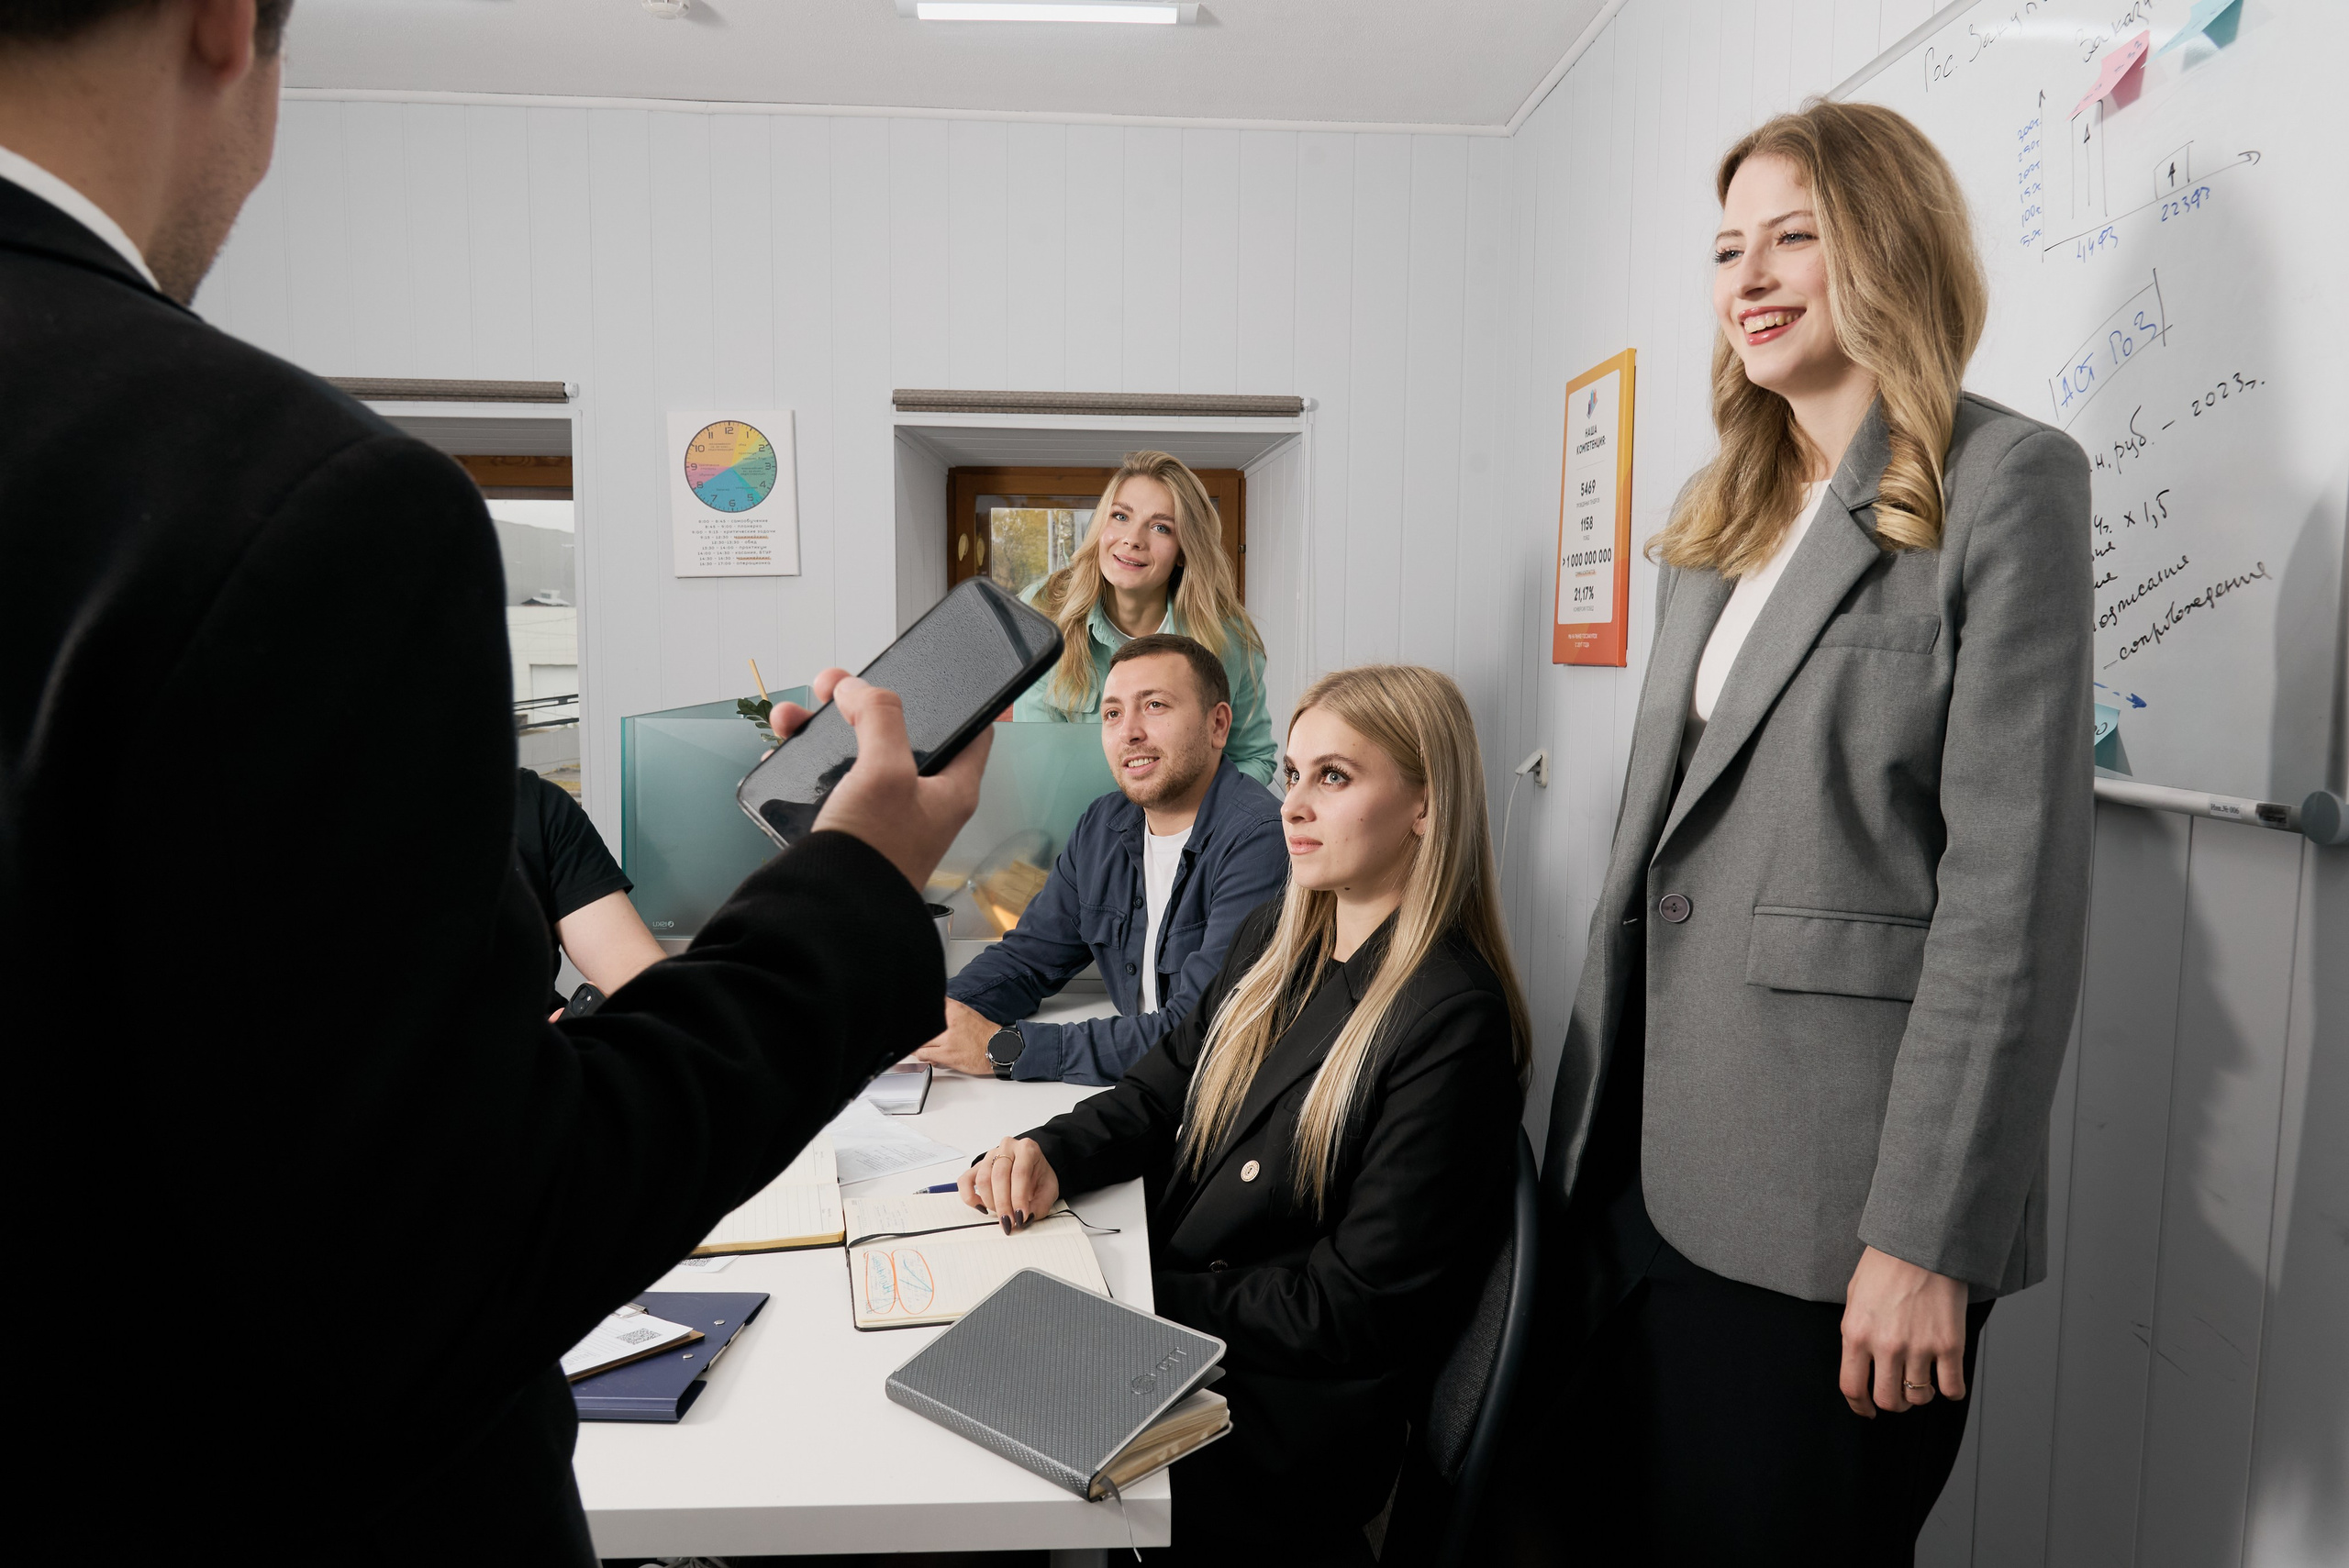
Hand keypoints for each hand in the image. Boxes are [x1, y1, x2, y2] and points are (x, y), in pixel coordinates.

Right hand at [769, 668, 989, 891]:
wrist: (830, 912)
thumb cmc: (873, 853)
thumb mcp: (885, 769)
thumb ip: (879, 716)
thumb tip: (857, 689)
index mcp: (952, 788)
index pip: (970, 730)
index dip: (951, 700)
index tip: (921, 676)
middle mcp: (923, 801)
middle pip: (897, 734)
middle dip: (860, 706)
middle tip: (830, 688)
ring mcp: (885, 815)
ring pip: (856, 754)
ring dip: (823, 730)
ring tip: (791, 719)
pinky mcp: (851, 827)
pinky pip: (832, 782)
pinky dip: (809, 763)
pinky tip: (785, 753)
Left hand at [915, 998, 999, 1075]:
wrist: (997, 1048)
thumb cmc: (983, 1033)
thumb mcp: (965, 1012)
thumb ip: (947, 1008)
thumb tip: (933, 1007)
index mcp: (954, 1010)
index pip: (928, 1006)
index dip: (917, 1012)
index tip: (909, 1016)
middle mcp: (949, 1023)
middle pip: (921, 1024)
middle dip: (915, 1030)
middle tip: (913, 1032)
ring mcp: (947, 1039)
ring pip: (919, 1041)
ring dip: (916, 1044)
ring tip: (918, 1045)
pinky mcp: (946, 1055)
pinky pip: (924, 1054)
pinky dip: (921, 1055)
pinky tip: (925, 1054)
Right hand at [958, 1136, 1059, 1232]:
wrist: (1033, 1166)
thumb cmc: (1039, 1176)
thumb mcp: (1049, 1190)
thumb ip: (1040, 1205)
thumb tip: (1026, 1218)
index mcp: (1027, 1149)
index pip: (1019, 1173)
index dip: (1019, 1197)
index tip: (1020, 1217)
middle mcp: (1007, 1148)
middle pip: (999, 1176)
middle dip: (1003, 1204)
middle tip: (1009, 1222)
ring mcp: (990, 1156)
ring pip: (983, 1180)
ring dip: (991, 1202)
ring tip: (1002, 1213)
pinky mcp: (977, 1167)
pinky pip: (965, 1181)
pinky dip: (970, 1197)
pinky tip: (982, 1207)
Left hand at [1840, 1245, 1969, 1416]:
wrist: (1922, 1243)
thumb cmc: (1886, 1265)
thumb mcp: (1855, 1298)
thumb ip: (1855, 1333)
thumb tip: (1860, 1364)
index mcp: (1855, 1334)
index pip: (1852, 1388)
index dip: (1860, 1407)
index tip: (1867, 1410)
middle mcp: (1886, 1346)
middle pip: (1889, 1400)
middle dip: (1894, 1403)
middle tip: (1899, 1393)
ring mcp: (1919, 1347)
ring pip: (1920, 1398)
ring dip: (1921, 1394)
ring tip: (1922, 1379)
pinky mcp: (1949, 1345)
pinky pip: (1952, 1388)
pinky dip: (1950, 1390)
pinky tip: (1947, 1378)